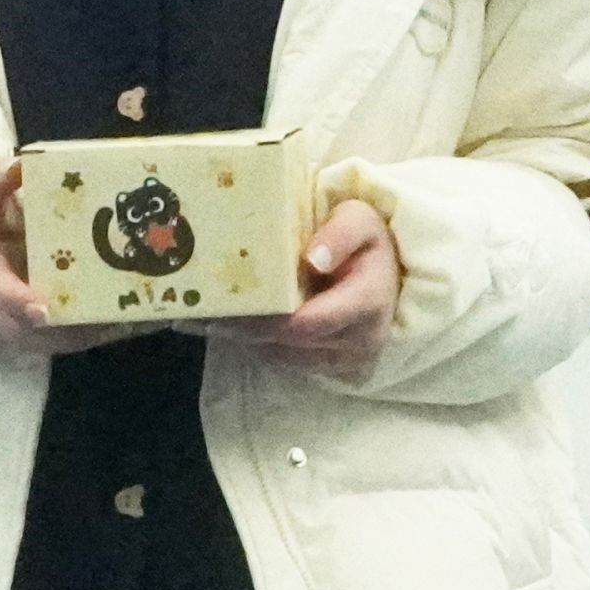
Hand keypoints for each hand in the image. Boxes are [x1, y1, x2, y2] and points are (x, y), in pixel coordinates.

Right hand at [0, 160, 121, 360]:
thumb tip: (25, 164)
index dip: (16, 302)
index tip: (44, 309)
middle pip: (20, 328)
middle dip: (65, 328)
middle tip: (114, 318)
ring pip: (33, 344)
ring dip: (78, 338)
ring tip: (127, 324)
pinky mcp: (0, 334)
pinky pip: (38, 346)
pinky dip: (74, 341)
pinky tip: (114, 328)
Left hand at [203, 197, 400, 379]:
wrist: (388, 276)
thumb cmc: (368, 244)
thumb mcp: (362, 221)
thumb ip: (342, 234)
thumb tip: (312, 259)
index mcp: (367, 303)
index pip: (309, 322)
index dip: (265, 317)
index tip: (229, 302)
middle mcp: (358, 340)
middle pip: (286, 342)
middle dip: (244, 326)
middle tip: (201, 308)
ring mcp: (343, 359)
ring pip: (280, 355)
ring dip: (244, 337)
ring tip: (207, 315)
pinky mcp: (329, 367)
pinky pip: (284, 360)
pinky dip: (256, 343)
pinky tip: (229, 324)